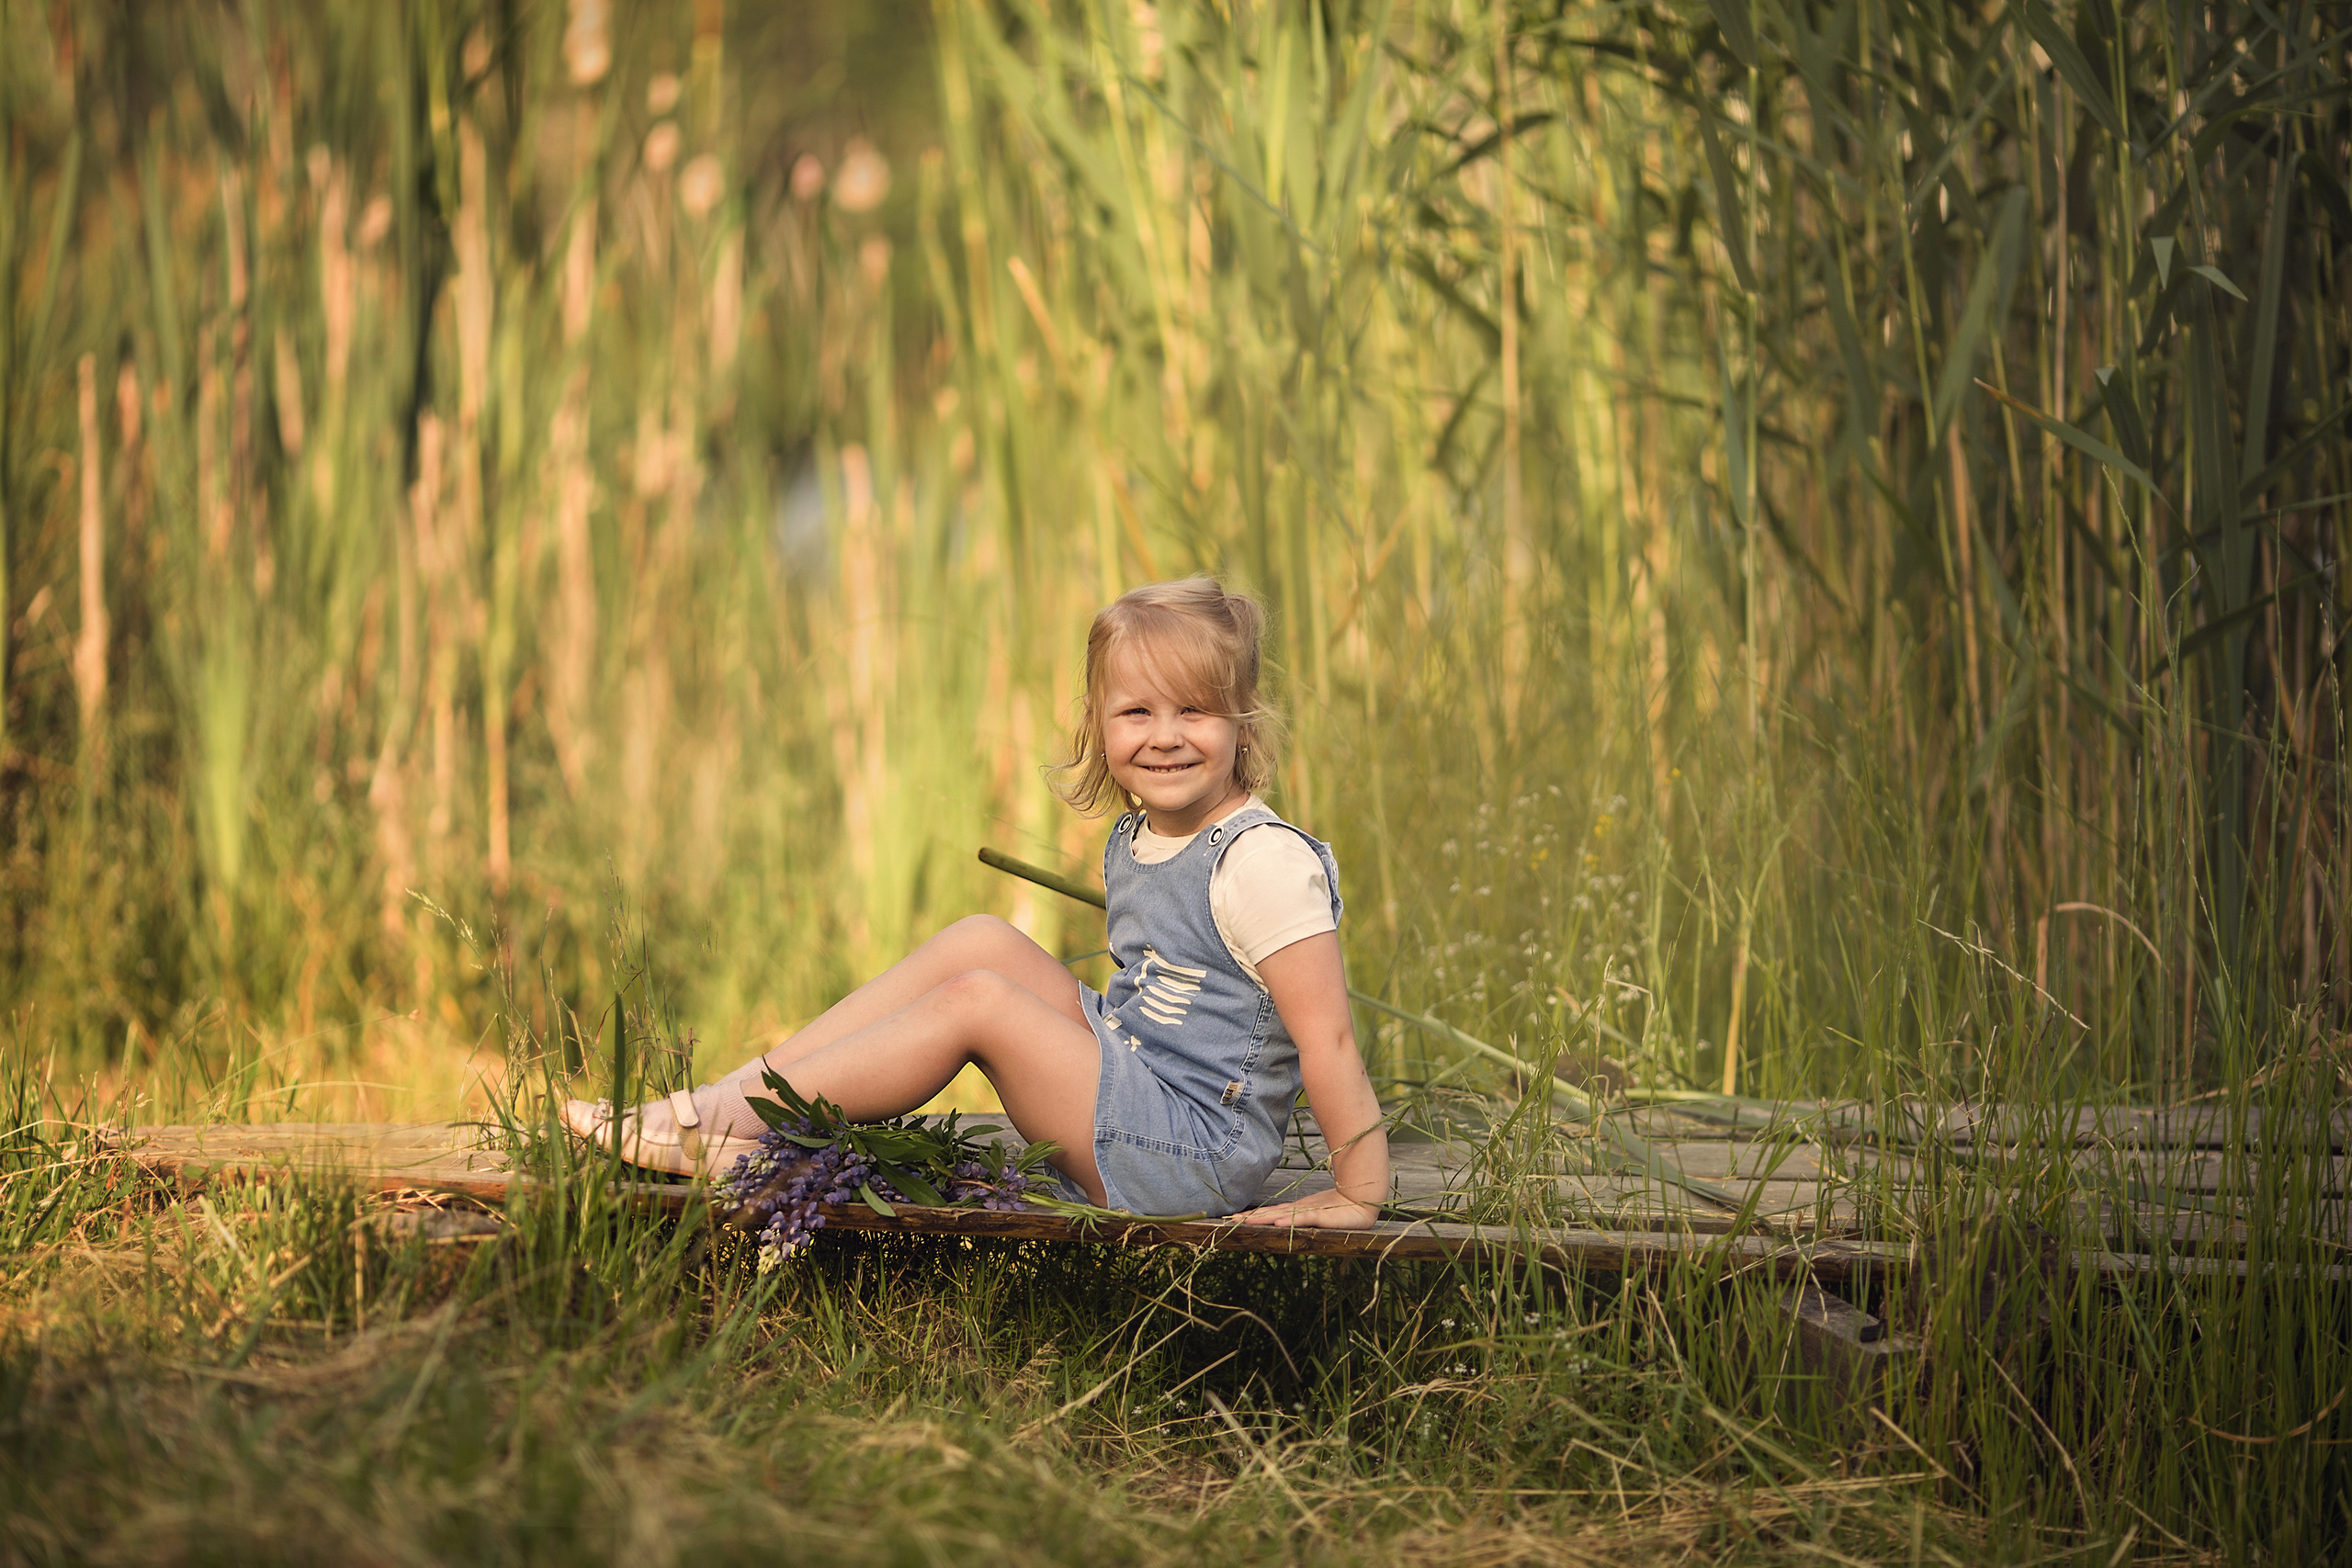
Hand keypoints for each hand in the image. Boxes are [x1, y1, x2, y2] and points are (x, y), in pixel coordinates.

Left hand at [1228, 1191, 1381, 1229]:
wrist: (1362, 1199)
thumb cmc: (1340, 1207)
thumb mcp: (1316, 1213)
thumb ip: (1300, 1216)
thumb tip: (1280, 1220)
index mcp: (1296, 1211)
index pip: (1270, 1214)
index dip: (1252, 1217)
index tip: (1232, 1218)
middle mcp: (1298, 1211)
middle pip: (1270, 1215)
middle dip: (1250, 1218)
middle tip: (1229, 1220)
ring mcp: (1308, 1212)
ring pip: (1281, 1216)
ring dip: (1262, 1219)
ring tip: (1245, 1222)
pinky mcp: (1321, 1215)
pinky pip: (1303, 1219)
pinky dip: (1290, 1221)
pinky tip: (1278, 1223)